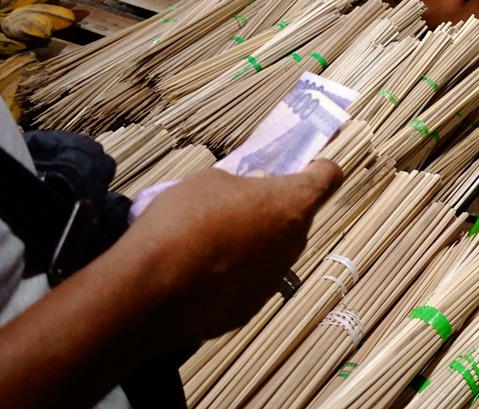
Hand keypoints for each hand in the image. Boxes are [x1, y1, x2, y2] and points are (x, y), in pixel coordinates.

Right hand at [112, 160, 339, 346]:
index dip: (318, 169)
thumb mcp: (209, 182)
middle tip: (236, 205)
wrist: (150, 290)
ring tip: (207, 244)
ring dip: (251, 246)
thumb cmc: (184, 220)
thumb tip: (253, 190)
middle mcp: (293, 246)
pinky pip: (246, 285)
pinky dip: (230, 279)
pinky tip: (197, 278)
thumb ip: (240, 184)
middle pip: (295, 220)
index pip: (328, 177)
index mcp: (292, 205)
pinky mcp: (247, 311)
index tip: (304, 167)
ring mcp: (272, 283)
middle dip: (272, 211)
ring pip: (271, 255)